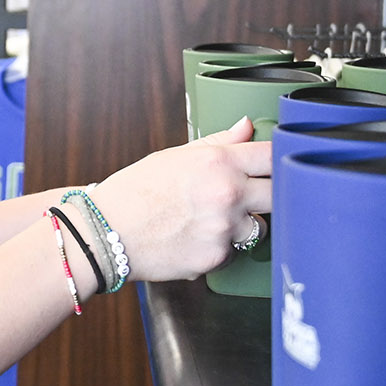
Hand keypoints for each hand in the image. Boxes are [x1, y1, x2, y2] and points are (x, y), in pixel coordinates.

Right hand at [88, 116, 271, 281]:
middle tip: (254, 195)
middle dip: (271, 194)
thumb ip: (218, 143)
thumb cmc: (134, 192)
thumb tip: (246, 126)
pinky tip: (197, 239)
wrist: (105, 232)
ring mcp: (224, 229)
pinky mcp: (217, 258)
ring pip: (260, 227)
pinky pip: (235, 251)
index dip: (278, 158)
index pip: (272, 155)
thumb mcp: (175, 156)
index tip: (277, 163)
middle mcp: (227, 195)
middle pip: (281, 193)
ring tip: (215, 221)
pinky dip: (222, 247)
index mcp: (219, 162)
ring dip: (246, 224)